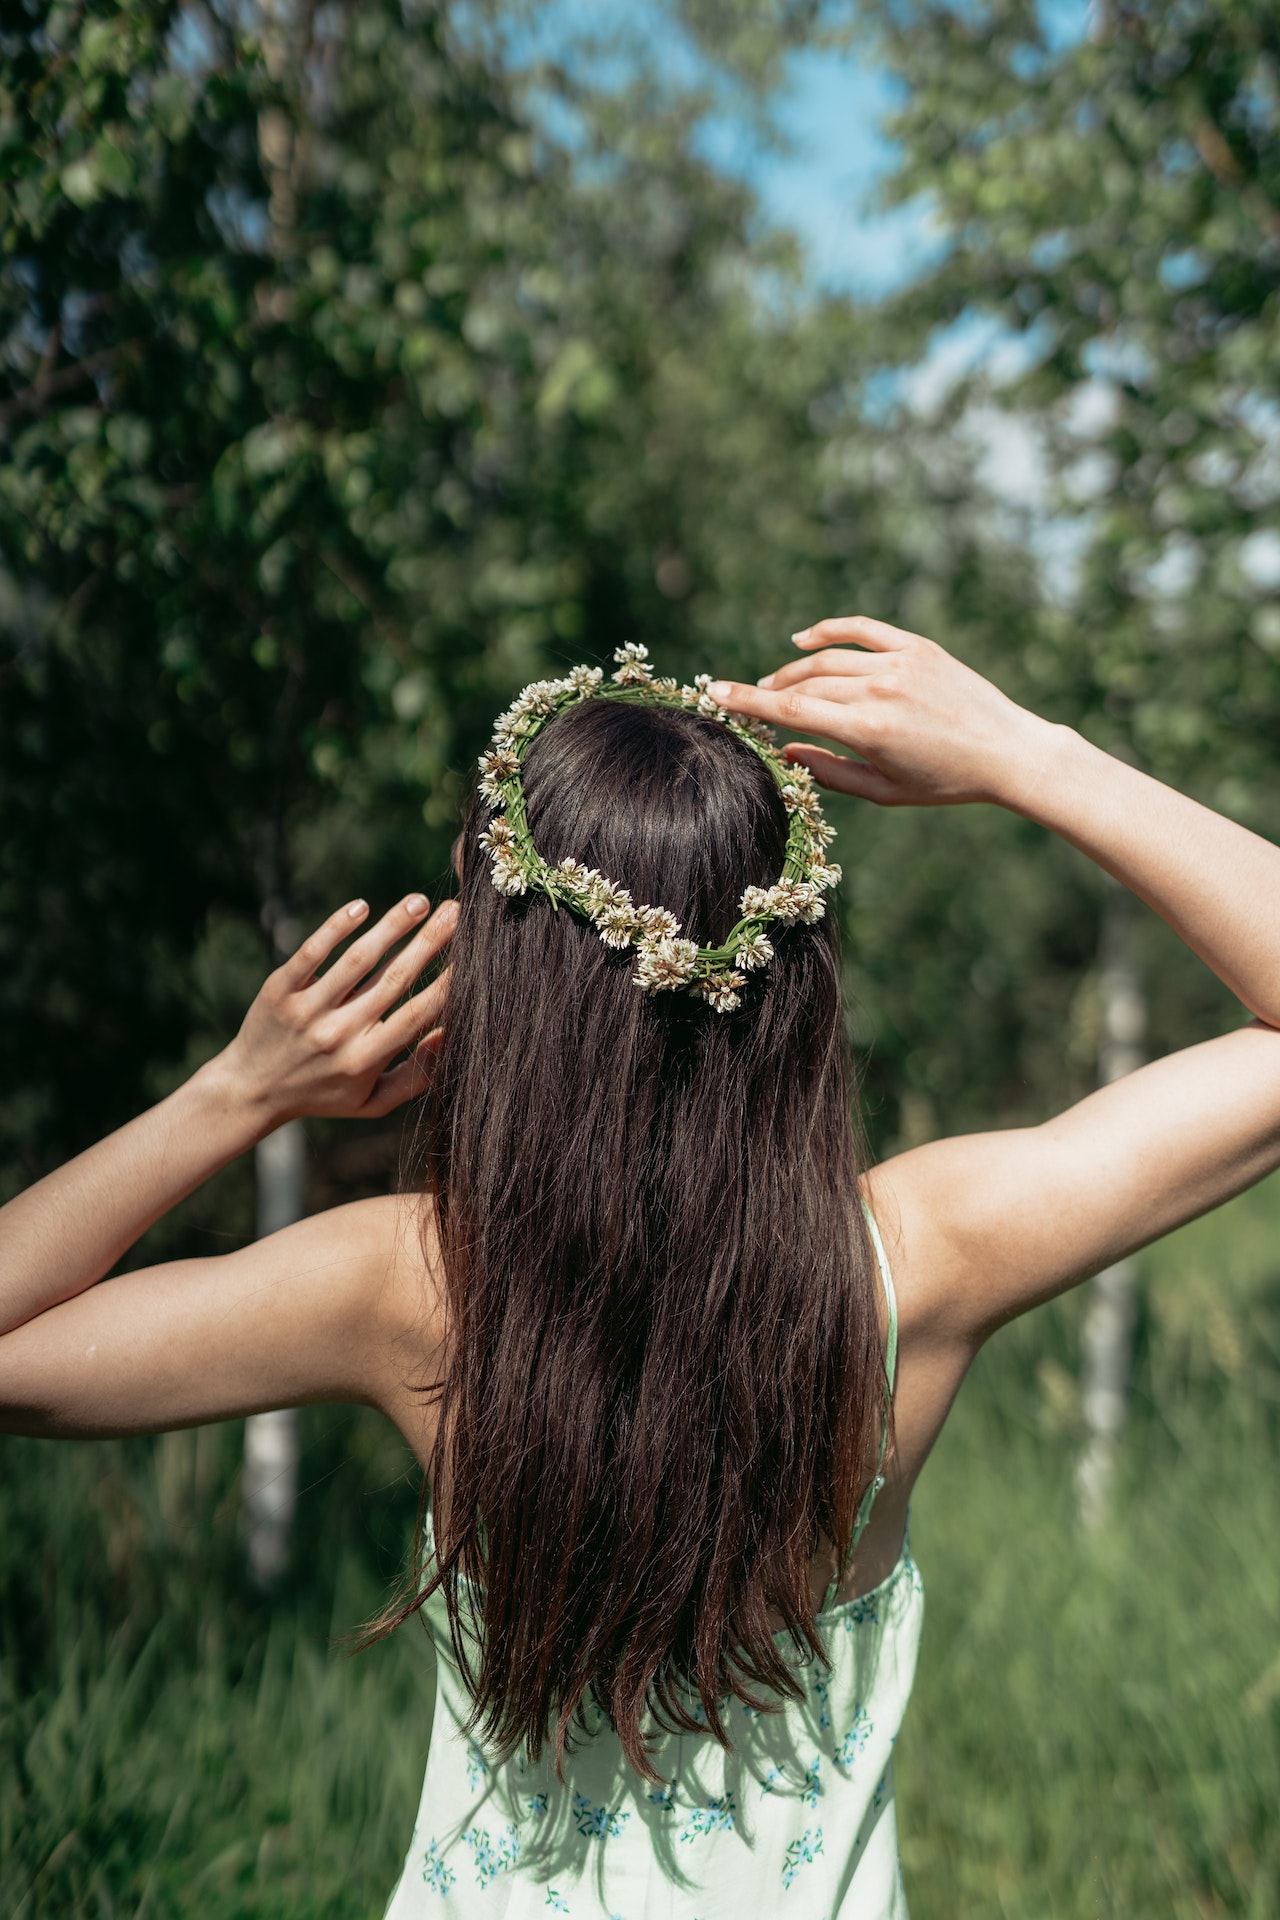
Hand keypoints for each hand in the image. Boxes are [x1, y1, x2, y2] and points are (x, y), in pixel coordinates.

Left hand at [219, 893, 457, 1126]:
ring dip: (392, 926)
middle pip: (394, 979)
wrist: (250, 1089)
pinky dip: (337, 926)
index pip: (417, 1014)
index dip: (448, 983)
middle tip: (456, 912)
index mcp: (365, 1060)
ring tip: (419, 902)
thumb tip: (452, 1034)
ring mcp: (306, 1009)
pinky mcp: (280, 990)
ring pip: (358, 959)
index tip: (472, 955)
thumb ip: (416, 1076)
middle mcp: (338, 1034)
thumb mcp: (372, 1102)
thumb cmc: (322, 1093)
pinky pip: (313, 952)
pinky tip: (362, 906)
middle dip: (429, 942)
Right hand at [710, 616, 1052, 808]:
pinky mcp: (918, 647)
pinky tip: (803, 640)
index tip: (714, 693)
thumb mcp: (884, 792)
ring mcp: (900, 663)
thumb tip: (785, 752)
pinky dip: (828, 631)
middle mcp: (880, 689)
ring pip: (827, 658)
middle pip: (805, 684)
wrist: (1007, 752)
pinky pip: (862, 629)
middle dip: (768, 691)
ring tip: (776, 684)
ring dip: (794, 668)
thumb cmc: (945, 782)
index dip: (748, 702)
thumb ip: (829, 773)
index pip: (792, 709)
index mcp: (868, 729)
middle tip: (749, 703)